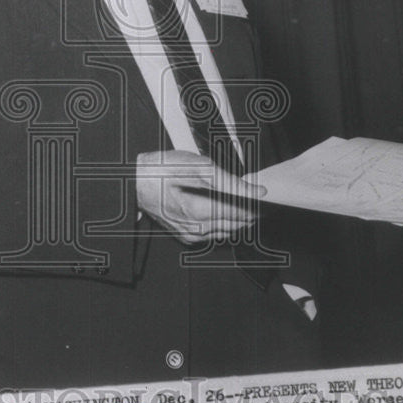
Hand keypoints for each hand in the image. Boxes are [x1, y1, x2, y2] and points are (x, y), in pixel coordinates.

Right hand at [136, 150, 266, 244]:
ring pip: (228, 231)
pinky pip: (214, 234)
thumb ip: (228, 181)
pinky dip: (225, 223)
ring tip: (249, 204)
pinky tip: (228, 210)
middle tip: (264, 200)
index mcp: (200, 212)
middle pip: (237, 225)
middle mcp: (196, 230)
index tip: (270, 197)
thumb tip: (255, 191)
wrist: (132, 181)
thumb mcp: (195, 165)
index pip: (242, 213)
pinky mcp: (186, 237)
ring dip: (240, 219)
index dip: (259, 205)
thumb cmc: (160, 169)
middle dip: (252, 212)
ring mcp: (191, 236)